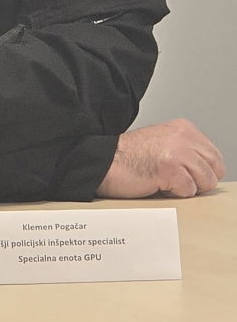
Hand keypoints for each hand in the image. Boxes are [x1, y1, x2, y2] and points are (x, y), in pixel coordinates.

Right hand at [95, 119, 224, 198]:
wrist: (106, 161)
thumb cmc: (131, 156)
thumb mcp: (166, 142)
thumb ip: (188, 150)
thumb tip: (210, 171)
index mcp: (184, 128)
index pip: (215, 157)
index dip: (204, 171)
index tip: (188, 174)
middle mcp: (183, 136)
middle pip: (214, 170)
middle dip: (199, 180)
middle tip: (177, 180)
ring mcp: (178, 152)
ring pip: (205, 182)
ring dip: (187, 187)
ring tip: (166, 180)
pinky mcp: (170, 170)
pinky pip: (189, 191)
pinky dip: (175, 193)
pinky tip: (158, 183)